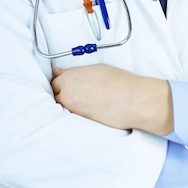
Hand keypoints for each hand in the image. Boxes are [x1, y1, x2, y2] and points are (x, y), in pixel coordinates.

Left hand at [51, 64, 172, 134]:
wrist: (132, 99)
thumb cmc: (122, 83)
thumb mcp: (99, 70)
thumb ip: (80, 73)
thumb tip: (69, 73)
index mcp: (72, 75)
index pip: (55, 79)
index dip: (60, 82)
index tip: (62, 84)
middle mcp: (68, 89)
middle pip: (54, 93)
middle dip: (60, 93)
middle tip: (73, 96)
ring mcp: (72, 105)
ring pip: (61, 105)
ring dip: (67, 105)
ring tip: (83, 104)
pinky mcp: (79, 118)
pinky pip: (70, 115)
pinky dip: (75, 113)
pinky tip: (88, 110)